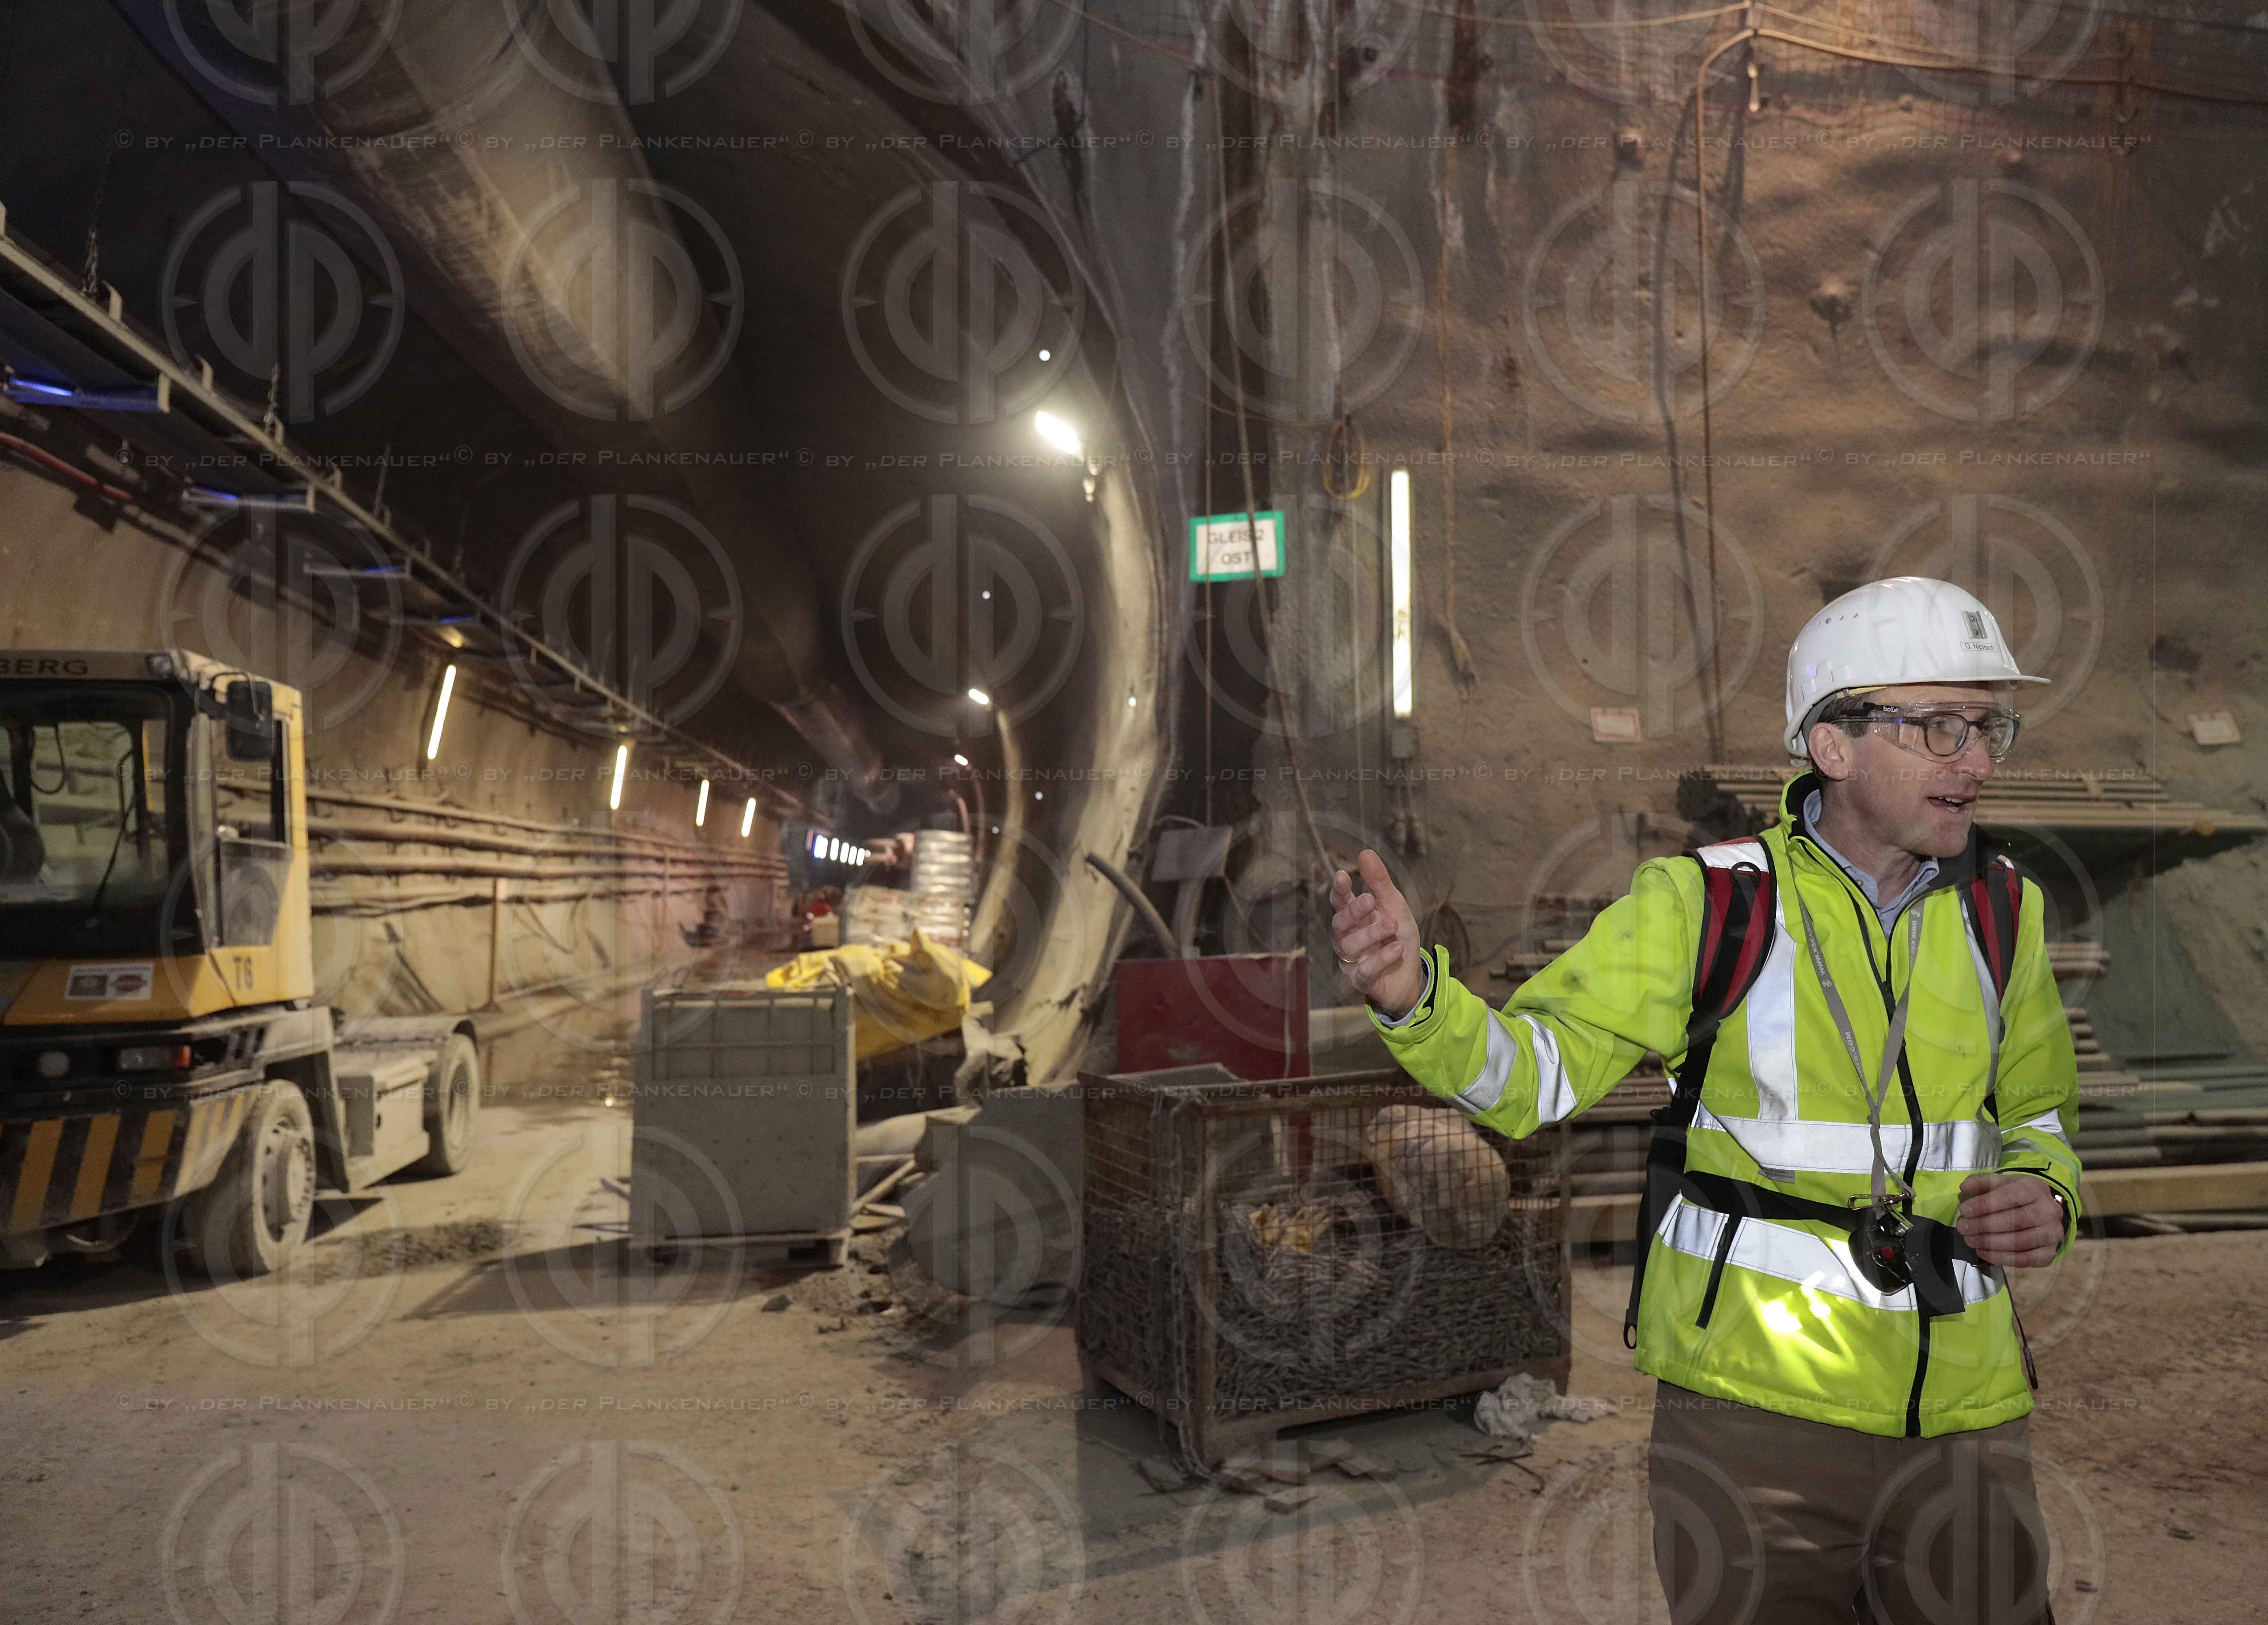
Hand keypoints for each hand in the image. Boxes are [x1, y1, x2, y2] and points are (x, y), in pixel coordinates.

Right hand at [1328, 849, 1425, 1019]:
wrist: (1410, 976)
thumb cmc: (1397, 937)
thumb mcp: (1394, 906)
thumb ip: (1379, 883)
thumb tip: (1365, 852)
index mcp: (1354, 918)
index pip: (1339, 903)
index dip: (1338, 890)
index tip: (1342, 876)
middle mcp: (1347, 938)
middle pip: (1339, 923)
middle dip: (1353, 911)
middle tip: (1371, 900)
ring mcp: (1351, 960)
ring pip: (1349, 946)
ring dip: (1370, 934)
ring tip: (1392, 926)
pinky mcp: (1361, 981)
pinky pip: (1364, 970)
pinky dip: (1381, 959)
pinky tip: (1396, 949)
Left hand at [1956, 1173, 2064, 1267]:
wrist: (2041, 1211)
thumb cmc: (2015, 1196)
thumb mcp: (2000, 1183)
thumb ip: (1981, 1183)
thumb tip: (1964, 1188)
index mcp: (2035, 1189)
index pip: (2009, 1196)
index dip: (1985, 1204)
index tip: (1964, 1210)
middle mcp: (2049, 1211)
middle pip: (2015, 1221)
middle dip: (1984, 1225)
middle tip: (1963, 1228)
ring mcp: (2052, 1233)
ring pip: (2020, 1242)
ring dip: (1990, 1243)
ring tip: (1969, 1240)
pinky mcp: (2049, 1252)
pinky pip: (2025, 1259)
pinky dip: (2001, 1258)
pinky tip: (1982, 1252)